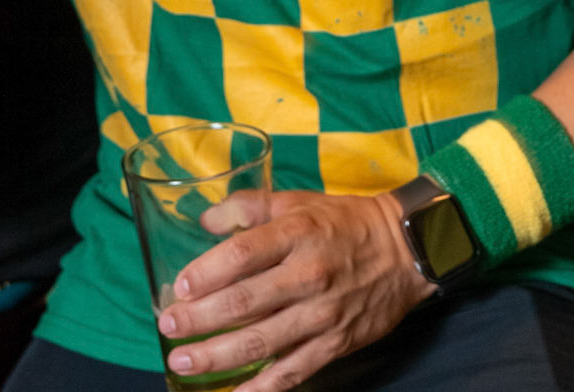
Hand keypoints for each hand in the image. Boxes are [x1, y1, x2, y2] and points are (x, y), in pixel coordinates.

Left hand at [158, 189, 432, 389]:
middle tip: (168, 327)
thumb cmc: (343, 222)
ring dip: (217, 356)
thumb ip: (251, 206)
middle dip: (199, 319)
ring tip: (183, 362)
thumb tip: (206, 220)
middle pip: (244, 302)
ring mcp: (322, 314)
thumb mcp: (300, 200)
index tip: (178, 289)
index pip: (243, 253)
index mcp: (298, 232)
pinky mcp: (335, 344)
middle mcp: (308, 274)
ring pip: (261, 341)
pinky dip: (261, 390)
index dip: (206, 273)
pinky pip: (292, 372)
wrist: (405, 250)